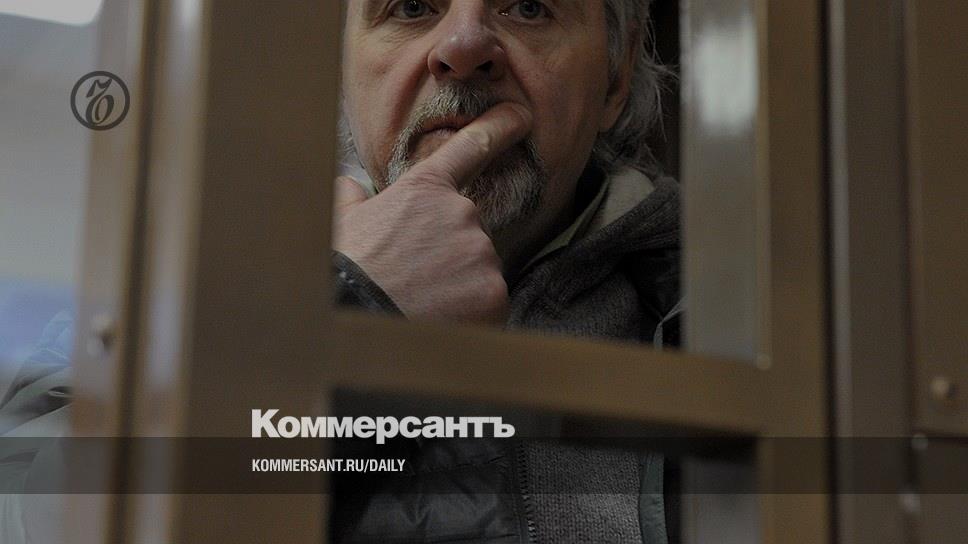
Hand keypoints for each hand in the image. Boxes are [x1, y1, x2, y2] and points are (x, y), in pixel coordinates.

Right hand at [333, 102, 532, 324]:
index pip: (471, 148)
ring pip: (480, 269)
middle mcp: (461, 213)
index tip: (521, 116)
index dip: (500, 127)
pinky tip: (442, 319)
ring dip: (460, 285)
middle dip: (451, 254)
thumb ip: (354, 199)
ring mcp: (480, 252)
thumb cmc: (347, 270)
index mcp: (425, 190)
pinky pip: (490, 302)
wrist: (355, 318)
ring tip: (425, 302)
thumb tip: (349, 187)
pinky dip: (473, 313)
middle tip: (419, 278)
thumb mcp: (343, 222)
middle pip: (470, 232)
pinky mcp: (494, 291)